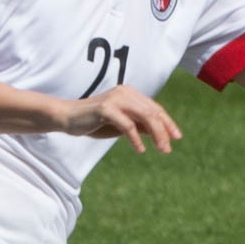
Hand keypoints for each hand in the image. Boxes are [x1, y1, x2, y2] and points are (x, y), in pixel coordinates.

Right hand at [61, 85, 180, 153]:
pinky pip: (127, 124)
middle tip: (168, 149)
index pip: (155, 108)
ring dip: (156, 134)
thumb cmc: (95, 122)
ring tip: (161, 149)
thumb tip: (159, 133)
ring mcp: (116, 99)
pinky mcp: (106, 108)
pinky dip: (136, 138)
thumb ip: (138, 125)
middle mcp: (125, 93)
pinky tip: (140, 150)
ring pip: (145, 116)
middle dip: (164, 131)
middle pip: (153, 112)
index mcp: (130, 94)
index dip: (168, 123)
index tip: (177, 137)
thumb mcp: (121, 125)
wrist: (67, 118)